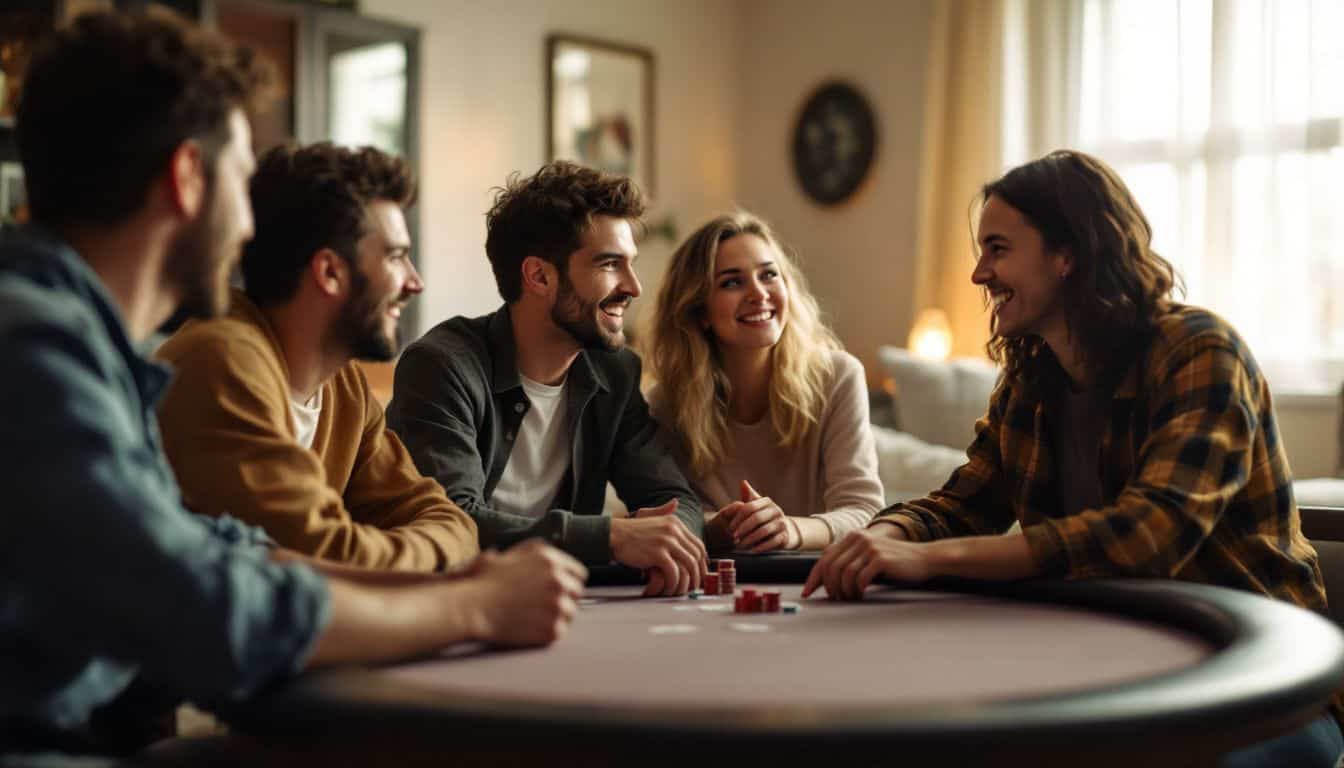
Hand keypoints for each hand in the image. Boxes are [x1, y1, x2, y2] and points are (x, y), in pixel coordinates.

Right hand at [466, 539, 587, 645]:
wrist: (471, 607)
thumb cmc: (484, 581)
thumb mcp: (510, 554)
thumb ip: (533, 552)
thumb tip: (547, 552)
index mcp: (550, 559)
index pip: (578, 573)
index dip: (568, 581)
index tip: (558, 590)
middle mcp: (558, 579)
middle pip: (577, 593)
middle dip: (564, 598)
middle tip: (543, 606)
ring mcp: (558, 605)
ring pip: (570, 613)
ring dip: (557, 615)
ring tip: (534, 617)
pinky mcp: (553, 628)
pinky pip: (560, 631)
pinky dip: (548, 632)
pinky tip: (530, 628)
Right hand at [613, 500, 706, 596]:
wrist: (613, 535)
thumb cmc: (630, 530)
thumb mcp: (649, 515)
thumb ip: (664, 511)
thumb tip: (676, 502)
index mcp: (675, 523)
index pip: (698, 545)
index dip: (702, 562)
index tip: (700, 574)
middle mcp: (674, 530)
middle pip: (696, 556)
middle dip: (697, 575)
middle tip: (693, 587)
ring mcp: (667, 541)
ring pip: (688, 565)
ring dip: (686, 582)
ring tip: (680, 591)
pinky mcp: (658, 553)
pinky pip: (674, 572)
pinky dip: (673, 584)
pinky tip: (667, 590)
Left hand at [727, 480, 797, 552]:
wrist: (784, 531)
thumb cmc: (764, 517)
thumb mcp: (756, 506)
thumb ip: (748, 496)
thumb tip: (743, 482)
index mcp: (767, 501)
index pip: (749, 507)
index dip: (738, 518)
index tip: (730, 528)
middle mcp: (776, 510)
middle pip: (756, 518)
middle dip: (743, 529)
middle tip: (733, 537)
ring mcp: (782, 523)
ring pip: (764, 531)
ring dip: (750, 539)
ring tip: (740, 545)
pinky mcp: (785, 536)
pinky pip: (772, 542)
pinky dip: (760, 547)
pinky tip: (752, 551)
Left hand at [801, 527, 930, 599]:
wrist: (924, 558)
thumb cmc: (894, 563)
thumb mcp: (868, 557)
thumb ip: (849, 563)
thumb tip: (826, 582)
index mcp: (852, 537)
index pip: (825, 557)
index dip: (814, 577)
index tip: (807, 593)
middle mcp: (858, 538)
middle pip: (831, 566)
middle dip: (829, 586)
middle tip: (835, 599)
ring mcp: (869, 547)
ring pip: (843, 573)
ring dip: (844, 590)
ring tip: (850, 598)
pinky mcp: (880, 558)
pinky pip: (859, 578)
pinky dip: (856, 589)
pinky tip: (861, 595)